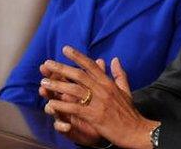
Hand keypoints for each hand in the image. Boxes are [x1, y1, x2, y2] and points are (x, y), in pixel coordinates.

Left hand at [41, 46, 158, 148]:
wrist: (136, 130)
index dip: (77, 56)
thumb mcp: (126, 90)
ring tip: (44, 82)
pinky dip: (62, 105)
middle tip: (47, 63)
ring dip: (58, 85)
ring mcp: (99, 102)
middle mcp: (103, 89)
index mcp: (109, 83)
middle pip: (79, 75)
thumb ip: (119, 74)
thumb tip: (115, 59)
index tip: (65, 49)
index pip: (91, 65)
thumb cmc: (130, 113)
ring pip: (75, 90)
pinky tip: (51, 103)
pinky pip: (75, 108)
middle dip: (61, 68)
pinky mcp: (95, 116)